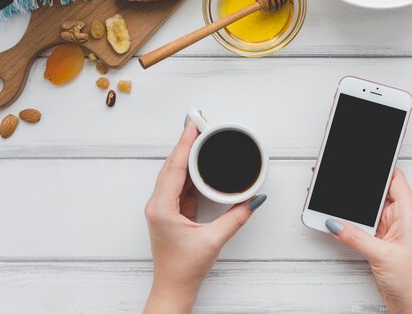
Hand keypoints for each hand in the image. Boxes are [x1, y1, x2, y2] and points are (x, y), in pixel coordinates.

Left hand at [143, 121, 266, 313]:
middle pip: (171, 165)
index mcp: (162, 208)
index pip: (174, 168)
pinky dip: (188, 170)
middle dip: (185, 144)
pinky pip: (178, 184)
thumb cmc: (184, 268)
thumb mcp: (214, 240)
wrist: (173, 287)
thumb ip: (236, 218)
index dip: (184, 145)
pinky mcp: (169, 211)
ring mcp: (162, 207)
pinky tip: (198, 162)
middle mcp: (158, 204)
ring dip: (185, 156)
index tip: (192, 127)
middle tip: (198, 125)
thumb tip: (253, 200)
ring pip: (173, 173)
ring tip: (200, 138)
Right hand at [325, 169, 411, 313]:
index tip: (364, 159)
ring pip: (366, 211)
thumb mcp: (382, 255)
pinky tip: (336, 222)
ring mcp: (388, 232)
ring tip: (332, 200)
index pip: (395, 179)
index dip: (381, 167)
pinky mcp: (378, 244)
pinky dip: (349, 224)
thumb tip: (335, 222)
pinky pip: (361, 227)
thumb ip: (356, 237)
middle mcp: (398, 220)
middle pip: (376, 193)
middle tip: (339, 178)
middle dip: (358, 187)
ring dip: (351, 208)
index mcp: (407, 215)